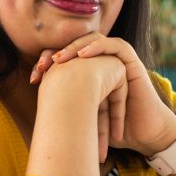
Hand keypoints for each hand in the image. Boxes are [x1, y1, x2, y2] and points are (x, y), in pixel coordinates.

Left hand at [33, 33, 175, 157]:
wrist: (142, 136)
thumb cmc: (113, 130)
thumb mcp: (85, 118)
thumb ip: (67, 110)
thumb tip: (38, 117)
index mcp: (89, 73)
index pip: (65, 59)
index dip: (47, 65)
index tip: (33, 79)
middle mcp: (102, 62)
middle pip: (75, 46)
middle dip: (56, 54)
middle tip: (42, 67)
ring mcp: (116, 59)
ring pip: (93, 40)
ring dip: (75, 47)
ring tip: (61, 59)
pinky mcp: (131, 60)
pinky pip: (115, 45)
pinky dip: (98, 47)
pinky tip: (85, 55)